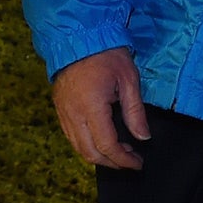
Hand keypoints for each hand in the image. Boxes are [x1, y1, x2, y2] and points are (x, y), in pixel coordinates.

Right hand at [52, 47, 149, 169]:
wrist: (79, 38)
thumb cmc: (107, 55)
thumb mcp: (129, 79)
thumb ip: (135, 111)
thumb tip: (143, 137)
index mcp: (91, 108)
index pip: (107, 145)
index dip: (123, 159)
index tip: (138, 163)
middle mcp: (73, 116)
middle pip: (89, 153)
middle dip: (111, 162)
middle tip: (130, 161)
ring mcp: (63, 114)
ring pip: (78, 148)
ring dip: (98, 156)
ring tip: (120, 152)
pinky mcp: (59, 110)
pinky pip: (72, 137)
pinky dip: (86, 145)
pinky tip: (102, 140)